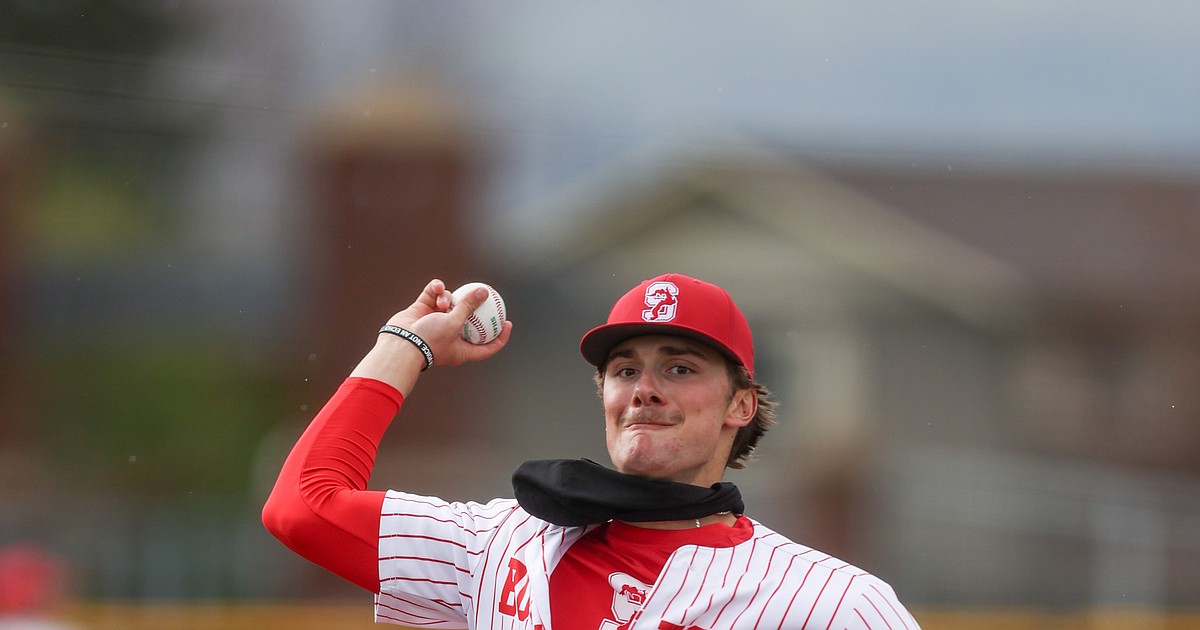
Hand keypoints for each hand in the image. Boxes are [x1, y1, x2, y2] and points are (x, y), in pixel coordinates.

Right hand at [384, 279, 512, 367]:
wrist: (401, 341)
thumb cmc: (430, 339)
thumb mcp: (454, 323)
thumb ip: (469, 306)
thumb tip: (484, 291)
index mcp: (462, 349)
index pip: (487, 346)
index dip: (500, 336)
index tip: (508, 323)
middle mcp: (450, 336)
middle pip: (469, 320)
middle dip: (475, 307)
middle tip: (487, 295)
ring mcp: (436, 321)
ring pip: (451, 303)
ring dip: (448, 299)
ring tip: (443, 304)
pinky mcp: (423, 309)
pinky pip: (434, 294)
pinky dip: (436, 290)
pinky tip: (436, 288)